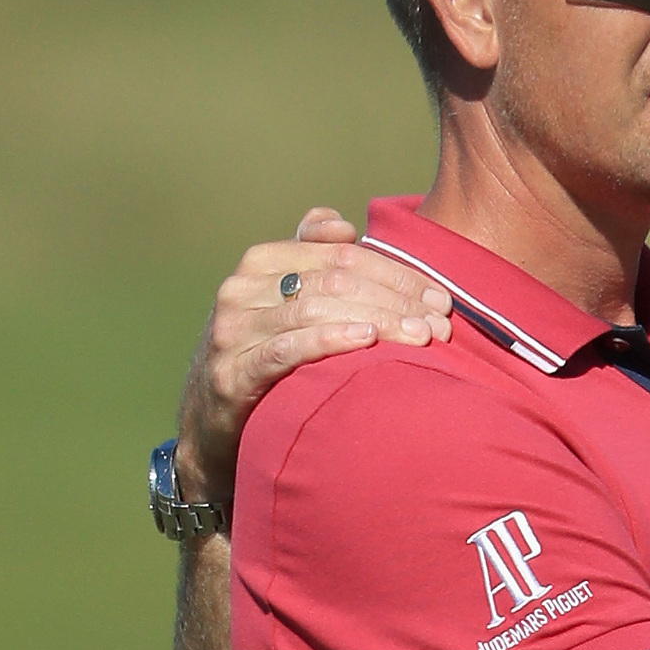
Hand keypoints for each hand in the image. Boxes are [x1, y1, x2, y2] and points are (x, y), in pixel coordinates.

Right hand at [173, 208, 453, 504]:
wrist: (210, 424)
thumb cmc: (265, 356)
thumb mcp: (285, 305)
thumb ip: (312, 260)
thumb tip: (342, 226)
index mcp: (262, 262)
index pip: (342, 255)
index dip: (396, 273)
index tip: (440, 299)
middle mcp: (241, 288)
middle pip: (335, 281)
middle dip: (395, 300)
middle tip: (440, 324)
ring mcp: (232, 330)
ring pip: (315, 311)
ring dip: (377, 321)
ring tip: (419, 337)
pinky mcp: (231, 373)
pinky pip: (285, 349)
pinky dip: (328, 340)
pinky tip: (365, 341)